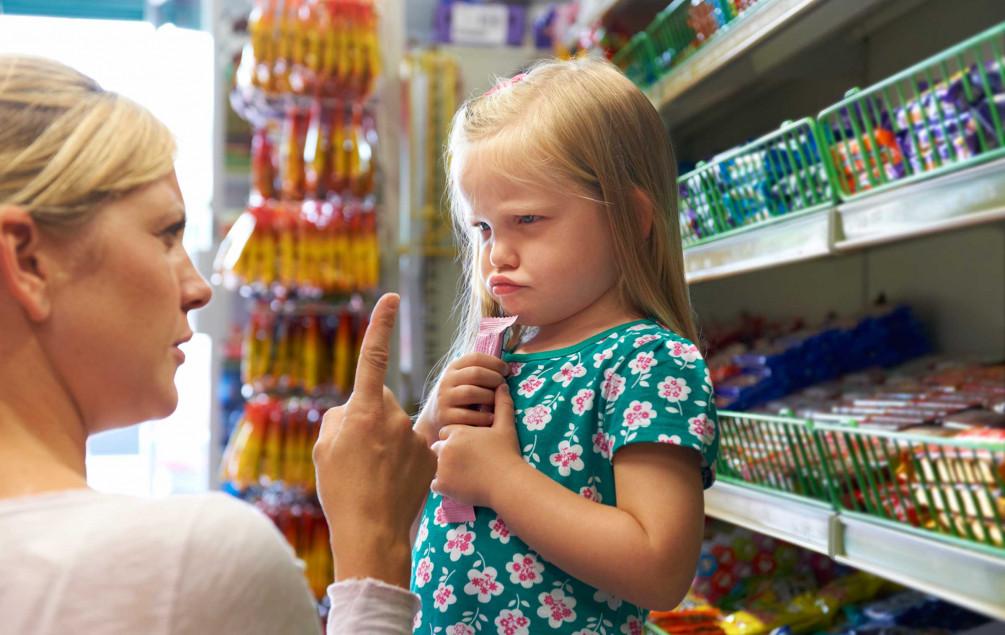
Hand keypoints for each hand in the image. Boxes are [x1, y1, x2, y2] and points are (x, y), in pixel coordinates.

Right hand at [313, 293, 436, 587]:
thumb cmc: (341, 490)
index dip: (381, 325)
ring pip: (395, 427)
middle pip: (379, 402)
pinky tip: (392, 482)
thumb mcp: (324, 450)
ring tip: (373, 475)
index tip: (391, 298)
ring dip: (385, 442)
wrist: (372, 531)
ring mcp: (415, 436)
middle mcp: (393, 416)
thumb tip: (352, 411)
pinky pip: (412, 446)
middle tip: (356, 454)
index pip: (373, 357)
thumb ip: (338, 419)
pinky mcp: (430, 455)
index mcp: (364, 411)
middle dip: (369, 418)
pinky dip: (402, 459)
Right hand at [415, 352, 508, 445]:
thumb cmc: (461, 398)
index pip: (476, 357)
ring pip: (471, 392)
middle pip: (476, 373)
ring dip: (490, 397)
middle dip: (495, 379)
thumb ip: (481, 372)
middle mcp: (447, 381)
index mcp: (454, 367)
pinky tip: (492, 418)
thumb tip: (507, 367)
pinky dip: (483, 417)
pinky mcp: (445, 417)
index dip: (495, 363)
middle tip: (504, 386)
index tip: (506, 371)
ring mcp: (444, 398)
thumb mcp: (465, 380)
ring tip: (498, 402)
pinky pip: (468, 415)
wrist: (437, 420)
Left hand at [431, 384, 525, 507]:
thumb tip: (502, 385)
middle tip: (464, 462)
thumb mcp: (505, 426)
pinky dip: (444, 486)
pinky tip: (458, 485)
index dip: (456, 439)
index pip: (447, 432)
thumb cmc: (507, 453)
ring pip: (435, 466)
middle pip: (438, 448)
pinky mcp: (442, 485)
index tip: (468, 446)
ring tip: (461, 474)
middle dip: (447, 453)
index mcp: (457, 432)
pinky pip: (435, 484)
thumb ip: (502, 404)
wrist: (507, 482)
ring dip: (444, 469)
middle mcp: (445, 447)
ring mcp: (441, 467)